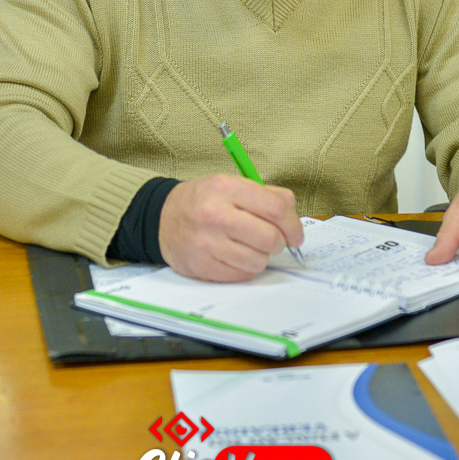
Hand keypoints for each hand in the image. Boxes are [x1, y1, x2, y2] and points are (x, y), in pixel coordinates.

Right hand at [159, 174, 304, 281]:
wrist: (162, 218)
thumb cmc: (203, 200)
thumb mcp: (231, 184)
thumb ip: (265, 194)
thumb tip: (292, 212)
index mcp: (226, 188)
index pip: (275, 209)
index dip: (293, 225)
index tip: (296, 235)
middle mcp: (215, 214)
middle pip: (269, 238)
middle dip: (279, 243)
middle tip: (274, 242)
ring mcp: (207, 242)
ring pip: (257, 261)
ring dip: (261, 257)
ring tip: (249, 247)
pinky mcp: (202, 266)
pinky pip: (241, 275)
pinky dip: (245, 268)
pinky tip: (236, 256)